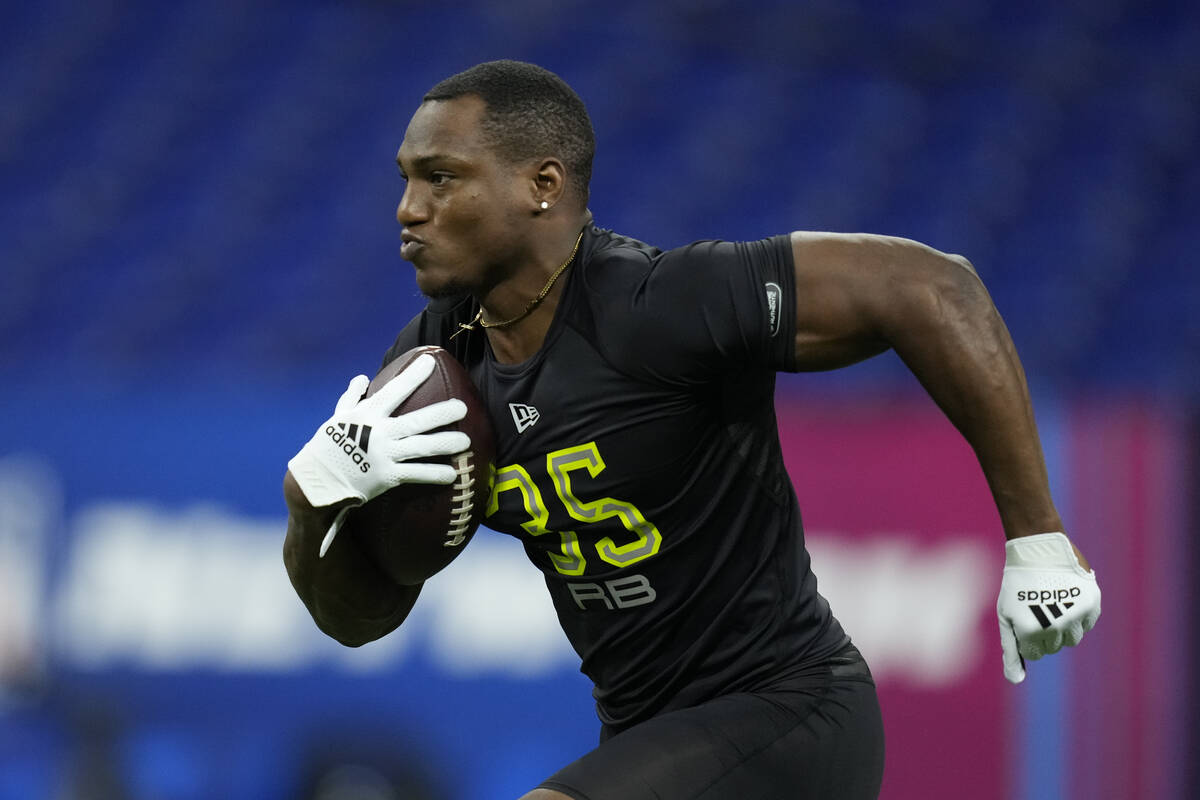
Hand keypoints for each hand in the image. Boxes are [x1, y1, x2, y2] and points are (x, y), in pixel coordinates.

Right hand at [287, 354, 470, 508]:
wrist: (316, 481)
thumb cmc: (327, 446)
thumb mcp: (337, 417)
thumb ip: (352, 397)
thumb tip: (361, 377)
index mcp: (368, 414)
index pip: (395, 390)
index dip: (414, 375)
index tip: (431, 361)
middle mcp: (379, 433)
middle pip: (417, 420)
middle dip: (442, 413)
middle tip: (462, 407)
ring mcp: (385, 455)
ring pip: (422, 447)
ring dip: (445, 443)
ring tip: (466, 441)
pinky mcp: (387, 477)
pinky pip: (416, 474)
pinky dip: (434, 475)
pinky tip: (452, 475)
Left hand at [996, 532, 1100, 683]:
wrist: (1038, 549)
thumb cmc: (1017, 584)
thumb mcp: (1007, 616)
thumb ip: (1010, 650)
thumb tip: (1015, 681)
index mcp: (1031, 632)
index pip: (1034, 654)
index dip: (1026, 635)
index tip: (1023, 616)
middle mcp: (1056, 627)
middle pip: (1053, 648)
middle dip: (1043, 632)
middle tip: (1036, 607)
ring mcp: (1076, 616)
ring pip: (1072, 639)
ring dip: (1062, 627)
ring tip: (1051, 603)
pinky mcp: (1092, 604)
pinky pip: (1087, 624)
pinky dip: (1077, 615)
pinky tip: (1065, 597)